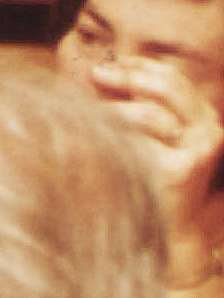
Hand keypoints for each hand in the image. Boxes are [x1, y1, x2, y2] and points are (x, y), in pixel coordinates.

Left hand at [88, 54, 223, 227]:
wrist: (166, 232)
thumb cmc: (149, 179)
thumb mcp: (148, 135)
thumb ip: (135, 105)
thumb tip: (99, 73)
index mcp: (204, 119)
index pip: (174, 79)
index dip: (141, 67)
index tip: (109, 65)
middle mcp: (209, 133)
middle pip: (168, 88)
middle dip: (129, 76)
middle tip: (96, 74)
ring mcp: (197, 152)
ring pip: (150, 113)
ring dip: (113, 110)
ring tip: (88, 116)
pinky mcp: (178, 171)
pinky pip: (136, 141)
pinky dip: (110, 137)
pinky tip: (91, 141)